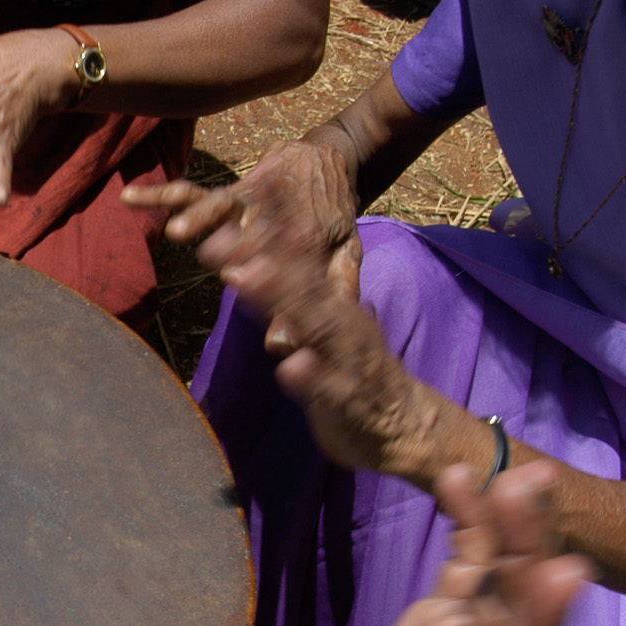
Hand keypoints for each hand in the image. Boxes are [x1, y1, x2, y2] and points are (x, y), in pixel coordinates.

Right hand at [122, 137, 364, 344]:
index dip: (262, 269)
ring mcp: (246, 200)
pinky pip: (188, 192)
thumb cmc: (332, 218)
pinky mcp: (226, 192)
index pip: (286, 254)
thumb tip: (292, 339)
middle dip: (230, 242)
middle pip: (249, 227)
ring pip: (218, 203)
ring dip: (198, 216)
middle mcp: (272, 214)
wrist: (328, 160)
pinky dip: (159, 194)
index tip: (238, 280)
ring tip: (175, 232)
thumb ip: (333, 292)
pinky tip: (128, 198)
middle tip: (213, 258)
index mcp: (306, 230)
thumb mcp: (345, 255)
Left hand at [132, 142, 443, 477]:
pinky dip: (310, 375)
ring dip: (279, 299)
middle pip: (298, 283)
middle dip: (260, 256)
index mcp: (331, 305)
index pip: (297, 261)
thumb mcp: (323, 331)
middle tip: (218, 234)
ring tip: (244, 276)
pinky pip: (328, 386)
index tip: (242, 198)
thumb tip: (255, 269)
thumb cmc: (355, 376)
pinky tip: (290, 364)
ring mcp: (345, 358)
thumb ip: (294, 303)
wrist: (406, 426)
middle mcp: (339, 322)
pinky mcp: (346, 399)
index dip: (270, 231)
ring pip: (313, 324)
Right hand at [331, 461, 591, 625]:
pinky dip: (468, 524)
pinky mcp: (442, 620)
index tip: (567, 574)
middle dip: (529, 543)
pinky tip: (461, 477)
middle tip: (536, 487)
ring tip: (514, 470)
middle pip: (516, 598)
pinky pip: (462, 566)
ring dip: (509, 522)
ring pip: (497, 572)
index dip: (541, 617)